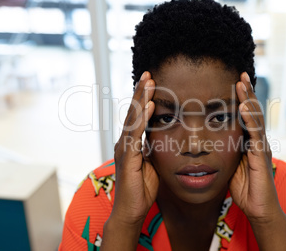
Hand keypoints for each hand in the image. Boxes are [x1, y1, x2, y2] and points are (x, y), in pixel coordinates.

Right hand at [111, 71, 158, 225]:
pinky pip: (136, 136)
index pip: (137, 116)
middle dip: (141, 92)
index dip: (143, 98)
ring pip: (133, 119)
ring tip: (149, 82)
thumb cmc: (142, 189)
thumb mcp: (150, 163)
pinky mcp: (127, 159)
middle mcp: (124, 143)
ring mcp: (124, 150)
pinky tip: (149, 107)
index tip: (151, 82)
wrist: (131, 211)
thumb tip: (161, 136)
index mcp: (130, 143)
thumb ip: (152, 148)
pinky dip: (142, 120)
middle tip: (149, 74)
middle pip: (133, 113)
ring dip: (141, 100)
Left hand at [229, 72, 282, 223]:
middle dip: (247, 93)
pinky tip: (245, 108)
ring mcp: (262, 148)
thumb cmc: (246, 189)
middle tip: (241, 74)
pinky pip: (256, 135)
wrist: (260, 210)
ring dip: (249, 100)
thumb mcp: (232, 165)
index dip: (242, 99)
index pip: (247, 116)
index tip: (235, 82)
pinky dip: (251, 120)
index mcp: (251, 142)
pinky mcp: (262, 157)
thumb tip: (215, 141)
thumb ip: (228, 151)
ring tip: (243, 83)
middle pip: (254, 112)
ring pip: (256, 119)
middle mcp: (259, 141)